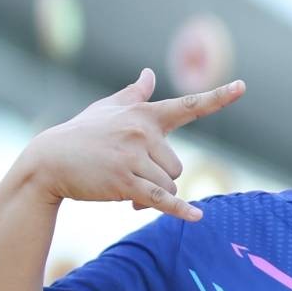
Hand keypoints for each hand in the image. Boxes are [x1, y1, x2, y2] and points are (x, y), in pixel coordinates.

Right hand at [28, 69, 244, 220]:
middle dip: (159, 178)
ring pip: (169, 185)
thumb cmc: (80, 134)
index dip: (218, 97)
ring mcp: (134, 157)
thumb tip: (149, 73)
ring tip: (125, 190)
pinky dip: (179, 210)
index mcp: (144, 114)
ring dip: (152, 195)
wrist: (49, 161)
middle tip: (131, 178)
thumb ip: (134, 94)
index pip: (188, 105)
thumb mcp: (107, 109)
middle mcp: (143, 132)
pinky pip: (162, 200)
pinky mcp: (126, 183)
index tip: (242, 87)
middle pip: (177, 166)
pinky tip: (196, 217)